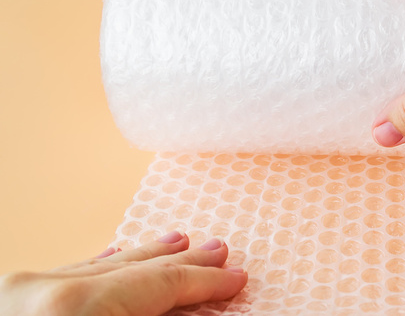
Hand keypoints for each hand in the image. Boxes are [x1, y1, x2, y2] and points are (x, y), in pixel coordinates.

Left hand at [0, 231, 246, 315]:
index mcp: (70, 310)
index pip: (157, 285)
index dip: (203, 282)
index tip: (234, 278)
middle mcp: (39, 291)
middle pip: (132, 268)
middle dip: (181, 263)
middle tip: (217, 252)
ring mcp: (15, 293)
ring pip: (98, 266)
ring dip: (144, 258)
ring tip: (179, 243)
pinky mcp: (4, 301)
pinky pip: (66, 275)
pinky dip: (101, 267)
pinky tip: (116, 255)